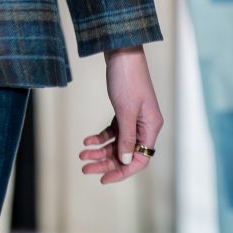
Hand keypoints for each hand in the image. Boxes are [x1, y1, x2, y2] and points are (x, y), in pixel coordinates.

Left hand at [78, 46, 163, 184]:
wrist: (121, 53)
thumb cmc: (127, 79)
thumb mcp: (125, 111)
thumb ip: (126, 138)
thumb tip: (125, 161)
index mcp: (151, 127)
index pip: (140, 159)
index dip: (122, 171)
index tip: (103, 179)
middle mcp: (145, 126)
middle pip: (126, 154)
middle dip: (106, 162)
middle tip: (85, 167)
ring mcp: (134, 119)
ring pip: (117, 144)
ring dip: (100, 151)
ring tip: (82, 154)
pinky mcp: (124, 112)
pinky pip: (112, 131)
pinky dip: (100, 137)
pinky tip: (87, 140)